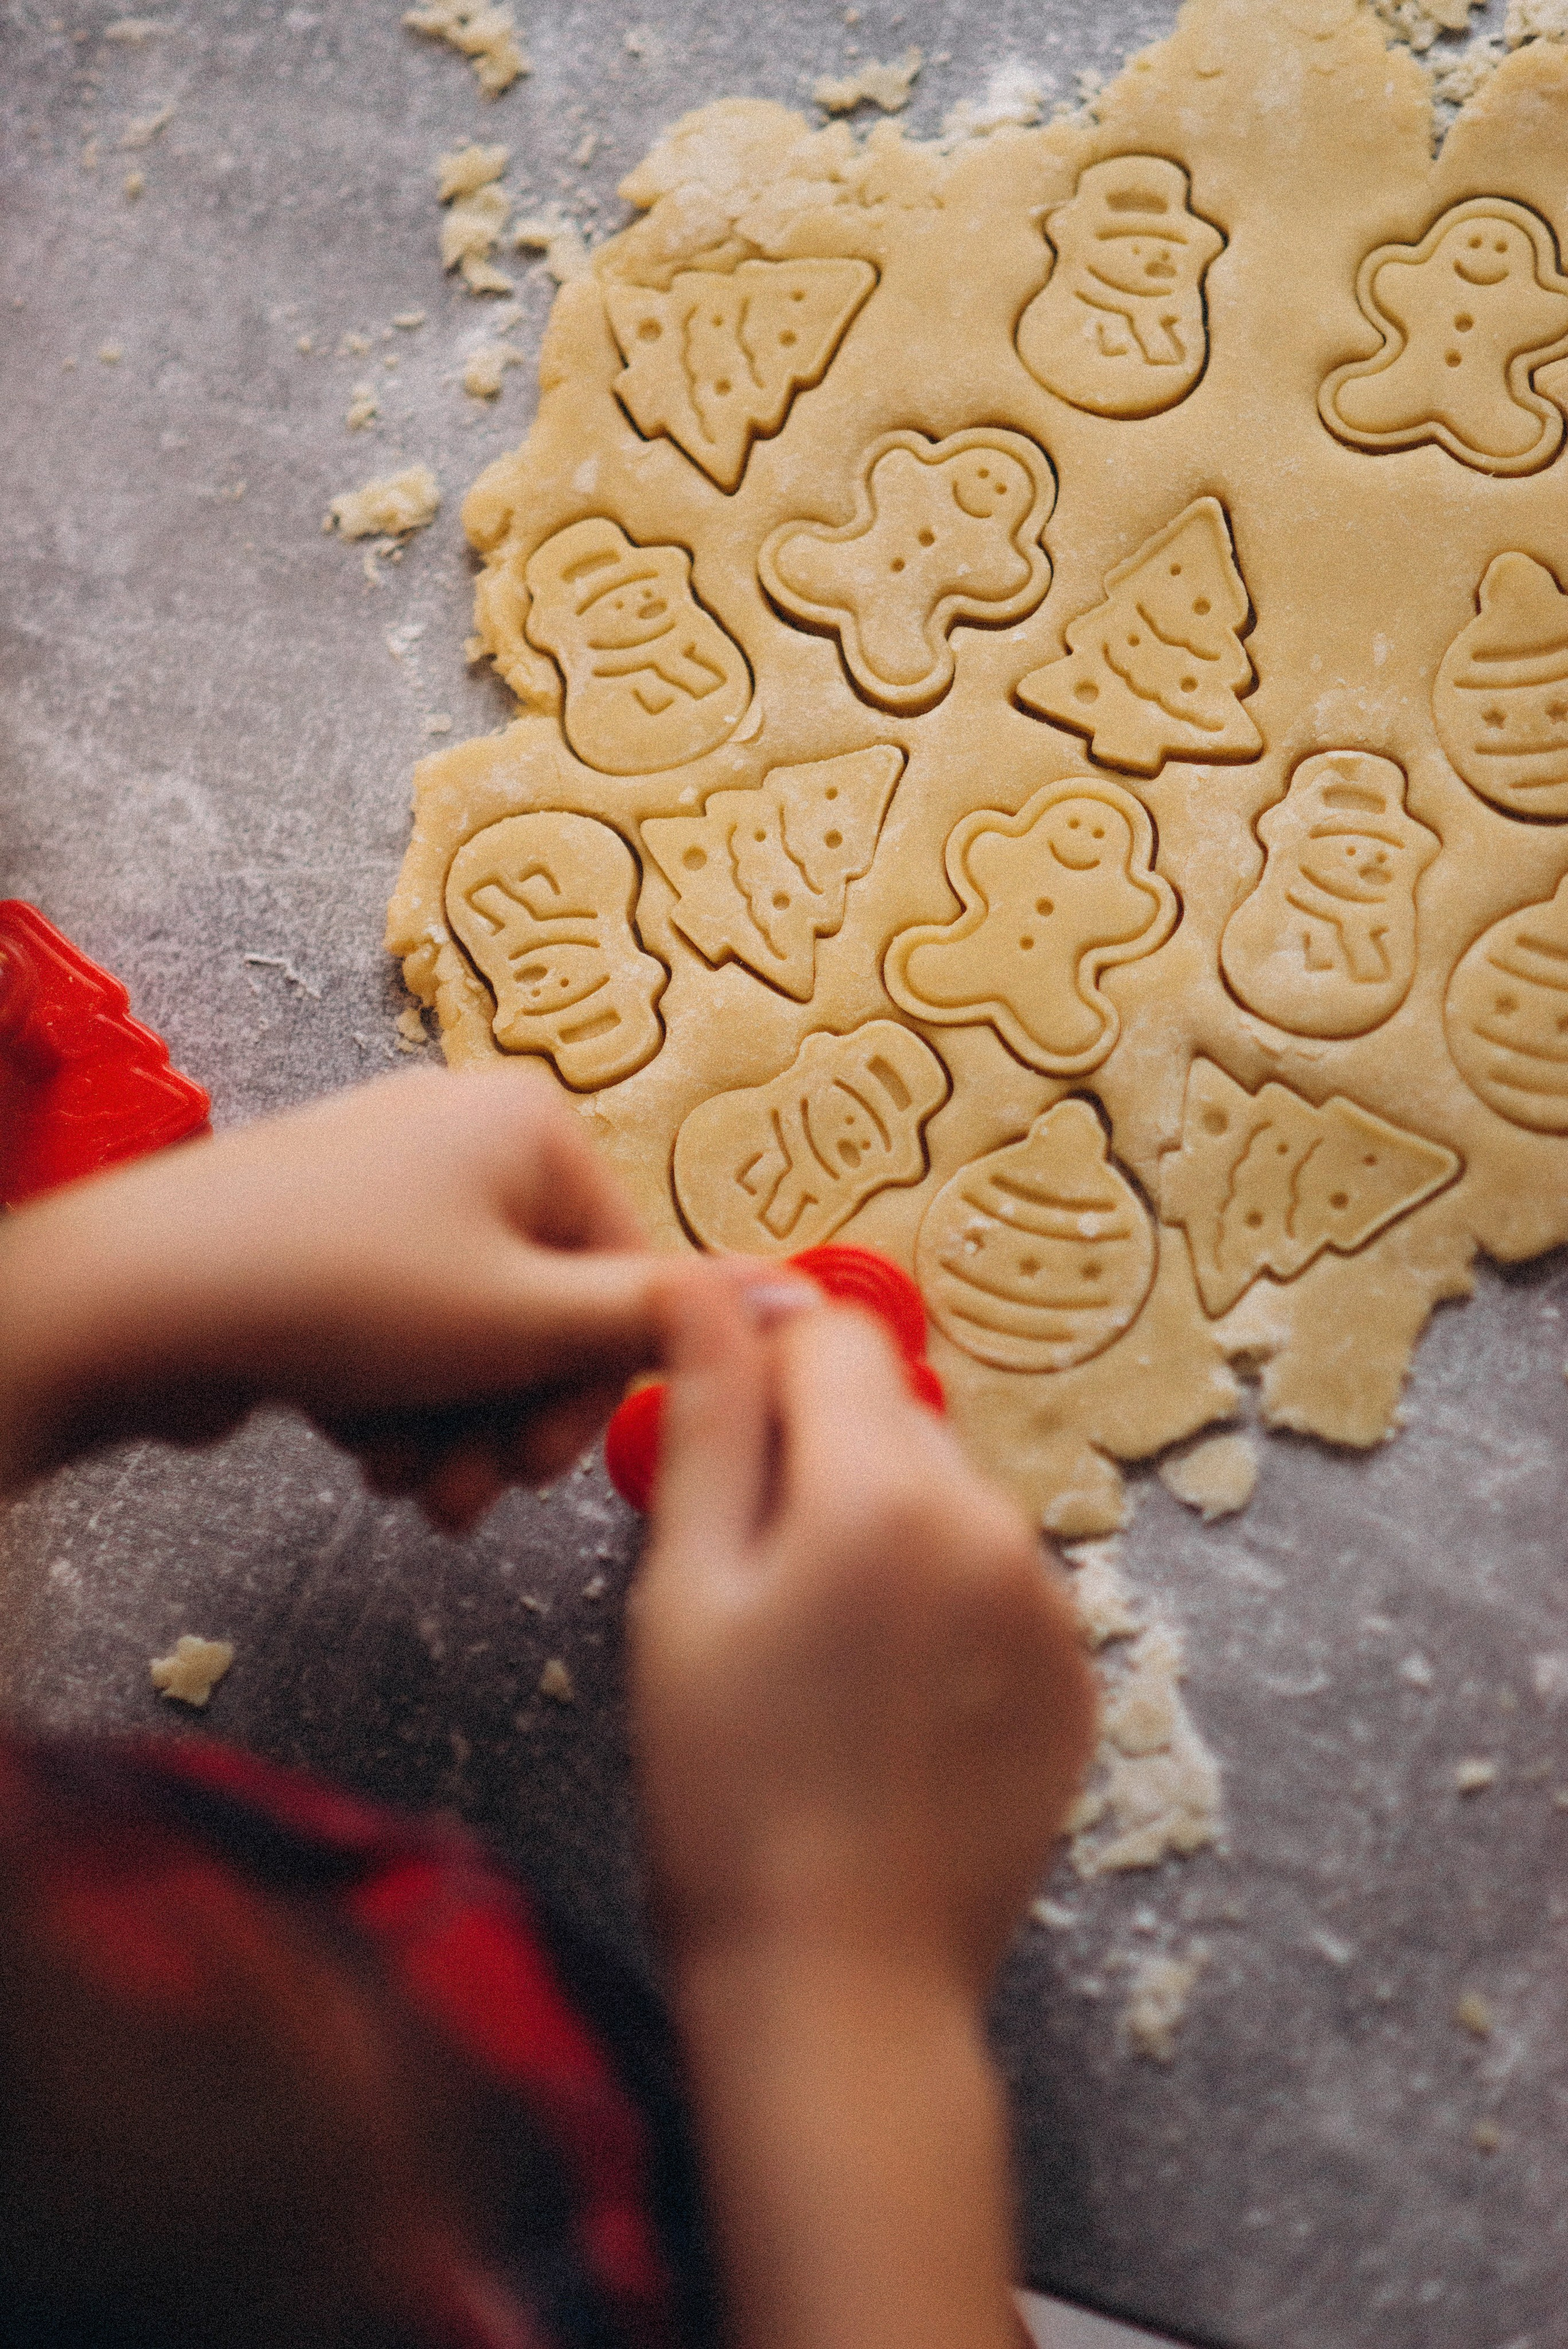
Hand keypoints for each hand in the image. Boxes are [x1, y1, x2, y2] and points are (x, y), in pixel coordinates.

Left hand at [0, 1065, 716, 1528]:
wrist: (129, 1304)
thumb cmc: (334, 1293)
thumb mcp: (524, 1320)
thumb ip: (662, 1320)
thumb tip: (806, 1296)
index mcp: (533, 1125)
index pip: (632, 1275)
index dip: (595, 1389)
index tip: (546, 1464)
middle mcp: (468, 1137)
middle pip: (551, 1315)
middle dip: (512, 1420)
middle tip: (467, 1493)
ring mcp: (393, 1188)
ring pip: (478, 1342)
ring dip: (454, 1429)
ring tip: (402, 1474)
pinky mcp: (334, 1242)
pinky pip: (411, 1336)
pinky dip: (396, 1402)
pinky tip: (354, 1440)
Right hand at [629, 1274, 1097, 2348]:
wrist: (841, 1986)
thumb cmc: (726, 1793)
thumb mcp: (686, 1589)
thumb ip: (710, 1416)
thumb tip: (711, 1279)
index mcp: (885, 1488)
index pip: (835, 1335)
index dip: (763, 1375)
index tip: (722, 1452)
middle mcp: (994, 1524)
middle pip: (894, 1419)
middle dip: (820, 1461)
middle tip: (755, 1586)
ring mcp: (1049, 1606)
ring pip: (945, 1504)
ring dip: (883, 1538)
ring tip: (820, 1665)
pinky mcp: (1076, 1678)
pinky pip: (995, 1588)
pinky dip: (941, 1613)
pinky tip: (886, 1707)